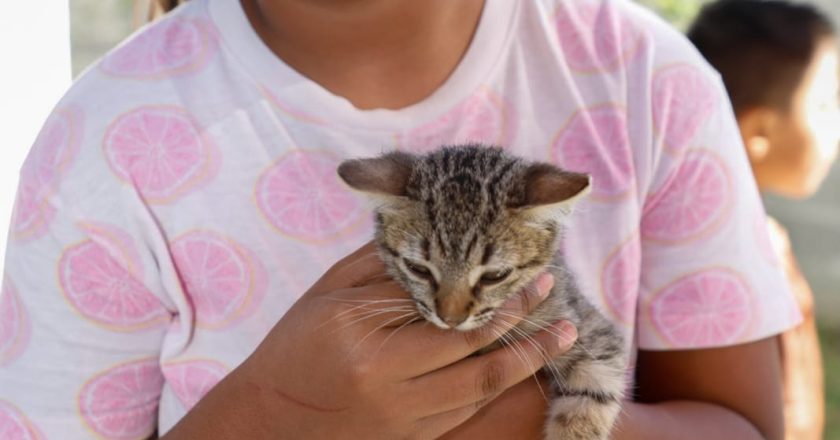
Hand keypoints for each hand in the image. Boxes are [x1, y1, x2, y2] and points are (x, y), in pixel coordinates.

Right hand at [163, 242, 576, 438]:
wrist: (269, 422)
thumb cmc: (295, 348)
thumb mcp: (328, 295)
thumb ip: (382, 269)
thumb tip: (434, 238)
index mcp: (362, 336)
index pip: (439, 305)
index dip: (486, 287)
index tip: (521, 265)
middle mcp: (387, 380)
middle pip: (471, 346)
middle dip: (519, 317)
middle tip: (551, 290)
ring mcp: (402, 416)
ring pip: (481, 385)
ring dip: (526, 357)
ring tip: (561, 332)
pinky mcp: (412, 438)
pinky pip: (468, 412)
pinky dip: (500, 387)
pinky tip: (523, 366)